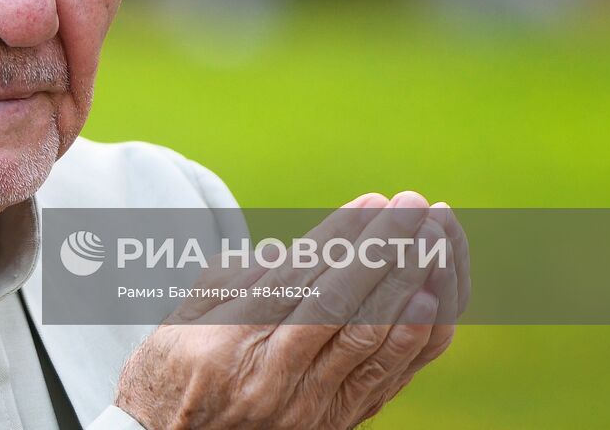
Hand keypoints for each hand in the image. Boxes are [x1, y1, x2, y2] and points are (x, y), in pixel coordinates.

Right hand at [114, 191, 468, 428]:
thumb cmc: (175, 372)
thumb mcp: (184, 317)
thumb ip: (233, 279)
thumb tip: (285, 250)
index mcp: (230, 344)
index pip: (299, 279)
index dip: (341, 238)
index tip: (372, 201)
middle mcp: (274, 379)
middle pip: (343, 306)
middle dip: (384, 250)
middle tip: (413, 206)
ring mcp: (309, 408)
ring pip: (372, 340)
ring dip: (410, 284)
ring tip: (434, 240)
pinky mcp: (334, 424)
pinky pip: (384, 378)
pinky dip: (413, 337)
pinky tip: (433, 299)